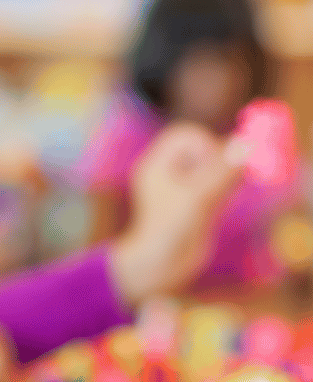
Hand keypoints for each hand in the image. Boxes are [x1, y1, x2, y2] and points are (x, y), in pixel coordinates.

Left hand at [110, 122, 246, 306]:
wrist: (160, 267)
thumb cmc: (169, 231)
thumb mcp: (197, 199)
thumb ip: (222, 173)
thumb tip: (245, 146)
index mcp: (156, 164)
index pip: (186, 135)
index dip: (206, 145)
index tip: (217, 166)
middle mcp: (167, 171)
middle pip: (201, 148)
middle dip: (219, 159)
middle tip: (230, 178)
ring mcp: (181, 186)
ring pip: (211, 165)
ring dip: (225, 173)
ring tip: (220, 196)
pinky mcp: (195, 201)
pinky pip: (216, 182)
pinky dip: (226, 186)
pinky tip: (219, 205)